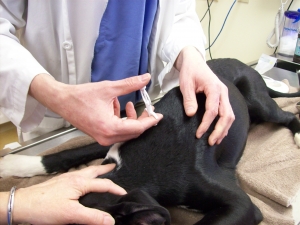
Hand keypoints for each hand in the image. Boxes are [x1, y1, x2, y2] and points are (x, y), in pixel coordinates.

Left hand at [12, 164, 125, 224]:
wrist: (21, 204)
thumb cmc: (45, 208)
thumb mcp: (71, 214)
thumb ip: (92, 217)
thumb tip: (111, 220)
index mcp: (80, 182)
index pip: (103, 184)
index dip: (115, 188)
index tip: (124, 193)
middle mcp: (74, 177)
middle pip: (94, 170)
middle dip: (105, 169)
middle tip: (114, 167)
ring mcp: (65, 178)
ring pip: (85, 171)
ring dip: (95, 170)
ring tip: (101, 171)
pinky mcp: (59, 182)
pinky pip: (77, 175)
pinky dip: (85, 174)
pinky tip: (81, 180)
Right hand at [29, 73, 162, 145]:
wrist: (61, 101)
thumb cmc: (81, 96)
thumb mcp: (108, 88)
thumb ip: (130, 84)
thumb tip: (145, 78)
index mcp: (110, 128)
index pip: (138, 128)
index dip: (150, 121)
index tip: (158, 115)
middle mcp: (107, 137)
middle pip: (133, 132)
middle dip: (142, 119)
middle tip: (147, 108)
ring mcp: (102, 138)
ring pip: (126, 132)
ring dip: (131, 119)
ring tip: (130, 104)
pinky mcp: (100, 136)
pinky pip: (117, 131)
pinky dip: (121, 120)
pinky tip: (117, 107)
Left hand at [175, 46, 234, 145]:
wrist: (194, 61)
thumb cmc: (190, 71)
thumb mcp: (186, 84)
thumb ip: (189, 99)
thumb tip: (191, 114)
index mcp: (214, 88)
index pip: (212, 111)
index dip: (206, 124)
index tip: (199, 134)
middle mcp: (223, 92)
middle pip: (226, 115)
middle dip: (219, 130)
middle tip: (210, 142)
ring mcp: (224, 95)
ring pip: (230, 115)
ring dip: (224, 129)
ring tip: (215, 140)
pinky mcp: (222, 97)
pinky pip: (227, 112)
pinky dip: (225, 124)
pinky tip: (219, 132)